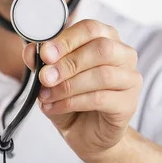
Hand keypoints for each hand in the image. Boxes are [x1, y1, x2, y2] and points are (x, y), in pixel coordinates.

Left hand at [22, 19, 141, 162]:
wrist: (85, 134)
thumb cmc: (72, 99)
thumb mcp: (50, 79)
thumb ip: (42, 63)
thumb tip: (31, 51)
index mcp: (106, 38)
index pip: (90, 29)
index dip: (66, 39)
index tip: (45, 53)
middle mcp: (123, 55)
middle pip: (102, 48)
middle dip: (68, 63)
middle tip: (45, 76)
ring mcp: (130, 79)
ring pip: (103, 74)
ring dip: (68, 85)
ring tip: (46, 95)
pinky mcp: (129, 103)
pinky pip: (101, 98)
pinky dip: (73, 102)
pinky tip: (55, 106)